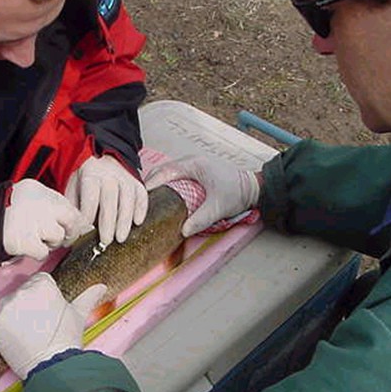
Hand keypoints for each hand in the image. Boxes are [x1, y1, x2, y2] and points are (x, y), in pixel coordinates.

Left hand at [0, 272, 106, 379]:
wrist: (52, 365)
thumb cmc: (67, 339)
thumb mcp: (78, 315)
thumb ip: (87, 297)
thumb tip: (100, 287)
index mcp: (42, 285)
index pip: (38, 282)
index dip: (43, 297)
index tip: (46, 311)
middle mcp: (22, 291)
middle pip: (21, 293)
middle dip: (27, 306)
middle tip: (38, 324)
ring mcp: (6, 308)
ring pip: (8, 307)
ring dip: (14, 317)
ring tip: (28, 333)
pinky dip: (4, 332)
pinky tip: (17, 340)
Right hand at [3, 179, 92, 259]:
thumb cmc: (3, 209)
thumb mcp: (26, 194)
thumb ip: (46, 201)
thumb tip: (70, 217)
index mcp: (40, 191)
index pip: (68, 205)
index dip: (72, 219)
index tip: (72, 226)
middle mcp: (41, 205)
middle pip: (70, 220)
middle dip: (71, 232)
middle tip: (65, 238)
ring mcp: (36, 224)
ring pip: (57, 238)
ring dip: (50, 243)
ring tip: (37, 239)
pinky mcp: (28, 242)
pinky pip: (43, 252)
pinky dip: (38, 253)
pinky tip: (29, 247)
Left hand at [65, 155, 147, 244]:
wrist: (102, 159)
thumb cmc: (86, 179)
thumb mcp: (74, 187)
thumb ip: (74, 206)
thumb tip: (73, 230)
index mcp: (91, 175)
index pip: (90, 199)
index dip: (88, 218)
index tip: (86, 233)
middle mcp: (109, 175)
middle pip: (109, 201)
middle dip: (108, 223)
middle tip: (106, 241)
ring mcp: (125, 177)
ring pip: (127, 200)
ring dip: (124, 220)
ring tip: (121, 238)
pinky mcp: (136, 182)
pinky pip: (141, 195)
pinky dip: (141, 209)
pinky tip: (137, 222)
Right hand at [144, 155, 259, 235]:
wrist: (252, 187)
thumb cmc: (237, 193)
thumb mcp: (218, 208)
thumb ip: (200, 219)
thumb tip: (183, 231)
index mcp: (194, 165)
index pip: (164, 172)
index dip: (150, 184)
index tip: (140, 197)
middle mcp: (191, 161)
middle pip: (161, 169)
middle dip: (148, 183)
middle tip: (138, 200)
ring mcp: (193, 164)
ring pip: (166, 170)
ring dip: (155, 182)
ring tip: (145, 199)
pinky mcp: (195, 170)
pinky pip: (173, 173)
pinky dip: (164, 182)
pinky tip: (160, 195)